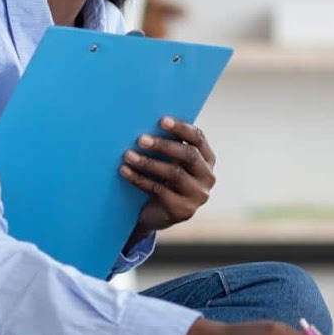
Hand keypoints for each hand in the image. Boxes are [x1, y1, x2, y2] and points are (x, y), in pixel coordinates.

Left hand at [122, 117, 216, 234]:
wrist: (156, 214)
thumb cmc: (163, 179)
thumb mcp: (170, 161)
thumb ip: (169, 146)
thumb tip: (146, 120)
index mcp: (207, 160)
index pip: (199, 138)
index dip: (181, 128)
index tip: (161, 120)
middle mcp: (208, 177)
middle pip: (189, 155)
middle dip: (164, 145)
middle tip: (141, 139)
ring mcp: (198, 196)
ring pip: (174, 174)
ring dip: (148, 162)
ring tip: (128, 155)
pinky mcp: (183, 211)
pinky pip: (160, 191)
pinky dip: (140, 179)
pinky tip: (125, 171)